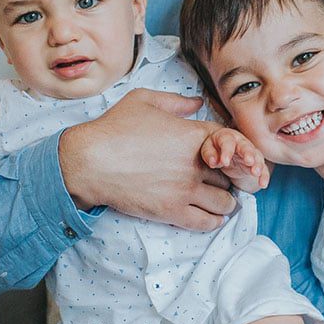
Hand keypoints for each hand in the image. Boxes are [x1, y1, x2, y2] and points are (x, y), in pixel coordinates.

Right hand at [59, 88, 235, 231]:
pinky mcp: (172, 211)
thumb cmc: (113, 129)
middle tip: (222, 179)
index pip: (233, 143)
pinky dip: (214, 220)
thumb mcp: (144, 101)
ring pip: (225, 202)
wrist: (89, 161)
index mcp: (193, 134)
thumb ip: (176, 102)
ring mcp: (186, 190)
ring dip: (225, 201)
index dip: (234, 150)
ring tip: (218, 199)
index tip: (228, 156)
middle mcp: (196, 163)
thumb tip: (198, 102)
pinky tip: (212, 216)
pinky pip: (207, 222)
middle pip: (231, 175)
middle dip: (229, 177)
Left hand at [201, 128, 269, 193]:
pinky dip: (264, 176)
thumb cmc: (216, 149)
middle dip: (248, 154)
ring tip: (256, 173)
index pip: (227, 142)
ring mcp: (251, 153)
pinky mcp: (256, 164)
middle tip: (249, 161)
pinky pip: (263, 170)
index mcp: (227, 137)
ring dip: (258, 165)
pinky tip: (263, 183)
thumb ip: (209, 154)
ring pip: (257, 157)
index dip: (226, 151)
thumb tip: (213, 161)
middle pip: (246, 147)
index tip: (224, 162)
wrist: (226, 153)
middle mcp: (241, 143)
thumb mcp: (208, 149)